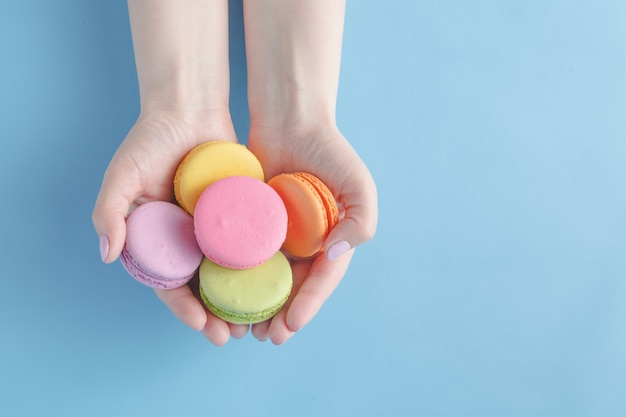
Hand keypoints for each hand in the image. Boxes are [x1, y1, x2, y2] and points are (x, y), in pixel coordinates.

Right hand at [92, 109, 250, 345]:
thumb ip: (110, 211)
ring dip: (240, 299)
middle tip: (232, 337)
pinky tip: (275, 284)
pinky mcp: (238, 212)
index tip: (201, 326)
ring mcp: (213, 227)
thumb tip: (108, 256)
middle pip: (201, 285)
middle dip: (215, 314)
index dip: (182, 306)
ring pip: (227, 272)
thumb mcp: (123, 173)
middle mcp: (185, 237)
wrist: (189, 107)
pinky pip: (248, 243)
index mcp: (157, 237)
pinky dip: (259, 266)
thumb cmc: (150, 138)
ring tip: (256, 323)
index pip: (168, 281)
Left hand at [247, 124, 377, 343]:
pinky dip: (236, 277)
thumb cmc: (329, 150)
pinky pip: (243, 255)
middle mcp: (305, 244)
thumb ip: (361, 222)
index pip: (322, 280)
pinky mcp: (251, 224)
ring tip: (244, 329)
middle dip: (281, 316)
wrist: (290, 120)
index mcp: (332, 240)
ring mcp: (277, 236)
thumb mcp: (359, 185)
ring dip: (257, 306)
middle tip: (266, 337)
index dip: (308, 305)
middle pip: (292, 287)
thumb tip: (334, 254)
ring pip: (266, 279)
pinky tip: (223, 294)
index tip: (291, 326)